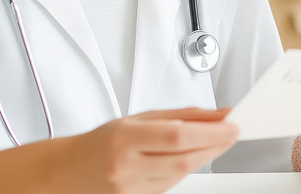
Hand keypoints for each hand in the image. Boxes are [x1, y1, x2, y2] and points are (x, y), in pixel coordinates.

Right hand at [49, 107, 238, 193]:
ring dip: (204, 158)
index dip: (211, 132)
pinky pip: (171, 186)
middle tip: (232, 133)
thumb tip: (216, 114)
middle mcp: (126, 165)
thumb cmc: (102, 142)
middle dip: (215, 145)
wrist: (69, 172)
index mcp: (125, 137)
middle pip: (184, 159)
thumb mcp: (138, 118)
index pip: (178, 135)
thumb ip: (180, 115)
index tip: (231, 125)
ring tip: (213, 142)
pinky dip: (186, 171)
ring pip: (181, 174)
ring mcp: (130, 188)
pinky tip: (189, 158)